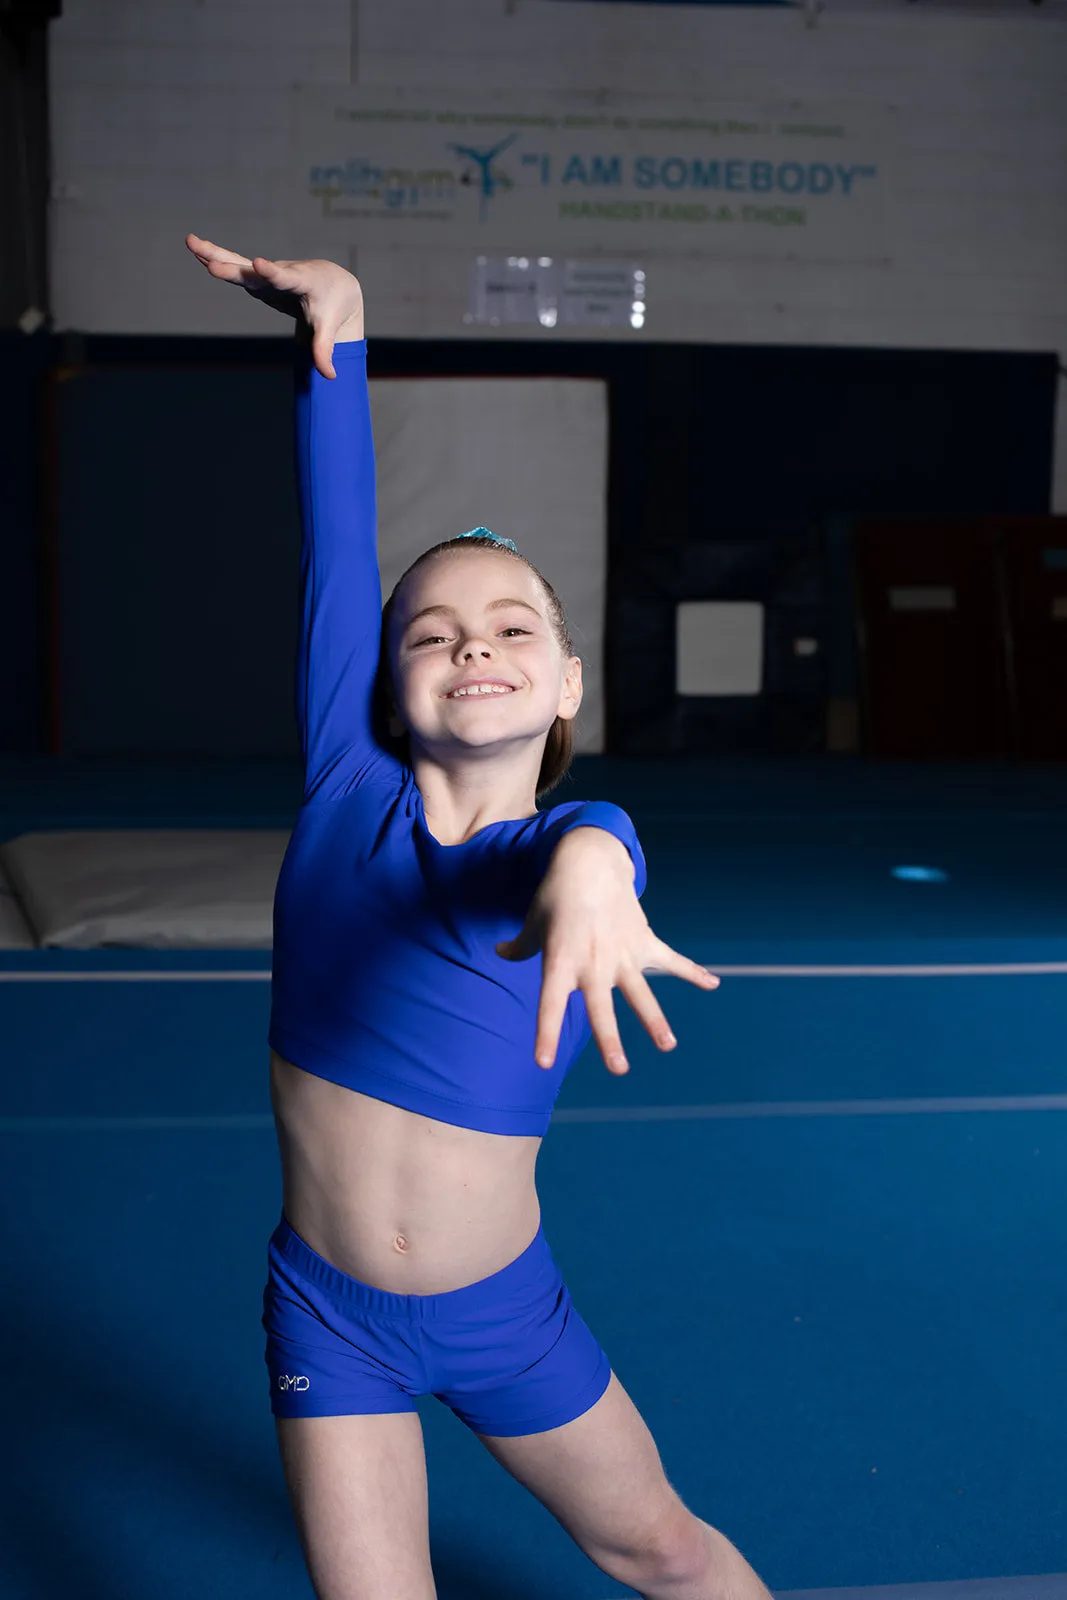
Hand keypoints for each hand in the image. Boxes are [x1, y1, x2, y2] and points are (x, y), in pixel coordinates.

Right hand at [185, 233, 363, 379]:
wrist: (332, 283)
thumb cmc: (331, 304)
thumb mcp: (329, 326)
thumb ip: (324, 348)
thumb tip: (330, 376)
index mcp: (302, 282)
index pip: (285, 278)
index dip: (272, 272)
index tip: (258, 263)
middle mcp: (281, 272)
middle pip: (254, 271)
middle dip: (233, 268)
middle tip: (211, 265)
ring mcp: (267, 274)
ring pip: (239, 263)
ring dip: (214, 254)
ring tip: (190, 241)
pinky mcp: (258, 277)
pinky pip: (235, 267)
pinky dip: (216, 258)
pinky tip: (196, 252)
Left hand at [496, 828, 718, 1075]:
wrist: (588, 861)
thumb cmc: (555, 896)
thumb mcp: (533, 921)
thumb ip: (521, 946)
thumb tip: (502, 954)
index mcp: (561, 961)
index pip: (550, 1004)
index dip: (546, 1034)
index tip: (544, 1062)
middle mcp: (593, 962)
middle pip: (602, 1007)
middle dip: (610, 1039)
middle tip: (618, 1069)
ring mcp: (621, 953)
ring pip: (640, 992)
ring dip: (654, 1019)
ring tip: (667, 1045)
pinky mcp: (643, 940)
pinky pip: (670, 960)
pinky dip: (692, 972)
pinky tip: (712, 984)